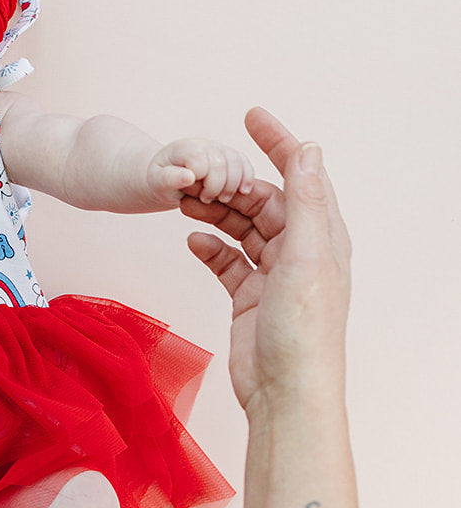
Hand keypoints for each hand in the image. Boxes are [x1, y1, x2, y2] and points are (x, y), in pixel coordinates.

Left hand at [148, 137, 254, 205]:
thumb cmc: (162, 180)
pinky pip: (245, 163)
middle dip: (216, 185)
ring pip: (236, 161)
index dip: (200, 180)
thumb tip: (189, 176)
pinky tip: (244, 191)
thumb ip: (169, 179)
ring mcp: (219, 149)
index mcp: (184, 148)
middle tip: (207, 200)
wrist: (169, 177)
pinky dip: (247, 178)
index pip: (199, 160)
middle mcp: (204, 144)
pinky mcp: (231, 158)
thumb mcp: (157, 182)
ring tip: (223, 200)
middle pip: (220, 162)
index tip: (194, 195)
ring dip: (232, 184)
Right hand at [181, 108, 351, 413]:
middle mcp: (300, 252)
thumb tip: (308, 149)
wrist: (284, 391)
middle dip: (233, 185)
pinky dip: (211, 249)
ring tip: (186, 203)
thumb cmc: (302, 330)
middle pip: (264, 202)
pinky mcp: (250, 298)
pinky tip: (193, 242)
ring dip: (217, 214)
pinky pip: (228, 262)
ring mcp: (274, 275)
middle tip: (200, 174)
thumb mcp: (304, 256)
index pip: (301, 176)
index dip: (279, 143)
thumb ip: (303, 201)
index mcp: (322, 237)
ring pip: (243, 229)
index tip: (252, 116)